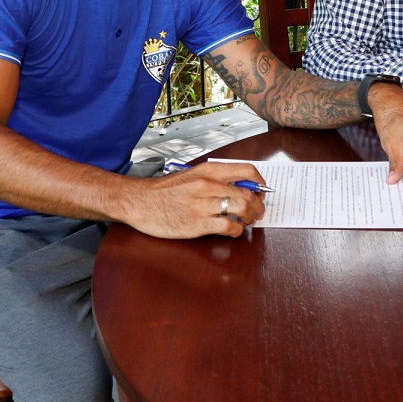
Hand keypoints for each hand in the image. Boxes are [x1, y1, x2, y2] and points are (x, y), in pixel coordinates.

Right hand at [118, 161, 266, 238]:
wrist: (140, 201)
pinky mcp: (198, 224)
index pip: (247, 171)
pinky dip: (237, 231)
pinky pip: (229, 228)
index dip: (261, 183)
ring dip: (250, 218)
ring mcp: (203, 205)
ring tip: (247, 222)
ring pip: (242, 210)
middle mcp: (208, 185)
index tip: (262, 191)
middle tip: (258, 212)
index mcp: (209, 171)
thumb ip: (215, 179)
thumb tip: (241, 187)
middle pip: (249, 194)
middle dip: (259, 206)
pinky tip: (233, 231)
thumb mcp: (192, 175)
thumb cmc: (165, 190)